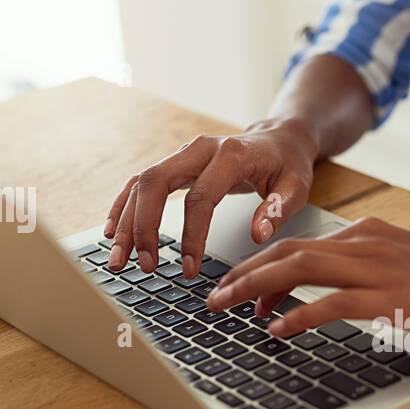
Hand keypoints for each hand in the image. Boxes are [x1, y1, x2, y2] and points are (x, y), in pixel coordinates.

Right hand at [104, 117, 318, 276]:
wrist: (279, 140)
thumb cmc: (287, 165)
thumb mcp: (296, 187)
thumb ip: (278, 209)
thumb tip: (257, 235)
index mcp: (230, 155)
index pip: (201, 197)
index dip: (192, 235)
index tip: (189, 268)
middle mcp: (199, 149)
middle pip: (156, 183)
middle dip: (144, 227)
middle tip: (144, 265)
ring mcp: (182, 154)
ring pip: (141, 183)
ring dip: (126, 222)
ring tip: (119, 259)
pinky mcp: (174, 164)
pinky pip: (140, 183)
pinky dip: (123, 207)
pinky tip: (112, 232)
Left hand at [205, 216, 409, 341]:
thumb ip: (372, 272)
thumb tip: (335, 295)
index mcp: (370, 234)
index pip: (300, 245)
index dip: (261, 267)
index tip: (238, 289)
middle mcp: (368, 243)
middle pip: (288, 252)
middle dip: (243, 274)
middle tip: (213, 298)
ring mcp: (380, 269)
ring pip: (300, 270)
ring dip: (256, 290)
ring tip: (227, 310)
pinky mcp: (394, 298)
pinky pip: (332, 304)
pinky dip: (297, 316)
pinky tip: (278, 330)